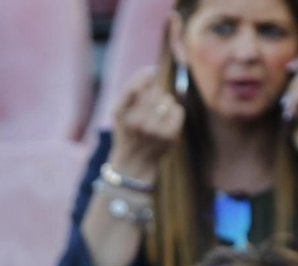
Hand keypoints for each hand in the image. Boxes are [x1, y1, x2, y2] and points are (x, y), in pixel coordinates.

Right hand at [108, 67, 184, 182]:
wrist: (133, 163)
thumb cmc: (127, 131)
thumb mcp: (121, 112)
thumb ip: (132, 90)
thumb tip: (153, 70)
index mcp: (119, 113)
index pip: (133, 87)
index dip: (144, 75)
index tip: (152, 72)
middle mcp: (134, 121)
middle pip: (154, 92)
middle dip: (154, 96)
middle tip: (148, 110)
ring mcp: (152, 130)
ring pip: (167, 99)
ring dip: (164, 104)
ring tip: (156, 118)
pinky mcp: (168, 136)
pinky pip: (178, 110)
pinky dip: (174, 113)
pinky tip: (165, 123)